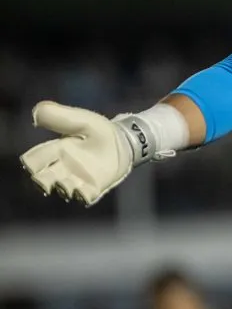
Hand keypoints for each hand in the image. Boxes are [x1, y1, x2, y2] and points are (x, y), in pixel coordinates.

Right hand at [20, 101, 134, 205]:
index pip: (35, 159)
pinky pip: (85, 196)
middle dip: (43, 181)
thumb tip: (36, 113)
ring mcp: (78, 180)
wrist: (124, 141)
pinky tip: (83, 193)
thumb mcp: (81, 120)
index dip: (32, 162)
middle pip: (44, 179)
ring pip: (63, 189)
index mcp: (55, 150)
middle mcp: (62, 168)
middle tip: (46, 181)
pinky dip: (83, 196)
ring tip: (66, 186)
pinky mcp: (94, 188)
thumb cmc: (97, 131)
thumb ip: (60, 116)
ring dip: (63, 188)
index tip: (30, 163)